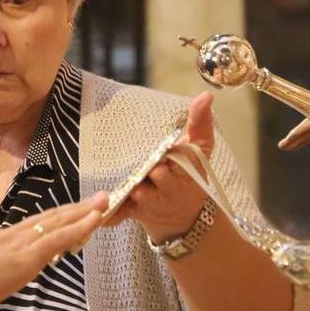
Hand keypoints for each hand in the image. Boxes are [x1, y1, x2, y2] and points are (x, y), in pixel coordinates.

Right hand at [0, 191, 108, 309]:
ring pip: (60, 222)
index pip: (37, 226)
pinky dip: (79, 226)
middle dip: (76, 209)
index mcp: (3, 238)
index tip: (73, 212)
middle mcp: (15, 235)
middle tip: (98, 198)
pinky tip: (95, 219)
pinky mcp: (29, 254)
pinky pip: (60, 236)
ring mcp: (23, 242)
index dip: (58, 218)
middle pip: (52, 217)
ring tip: (103, 202)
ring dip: (84, 211)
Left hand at [117, 91, 214, 242]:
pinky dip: (112, 215)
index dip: (171, 155)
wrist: (185, 215)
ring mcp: (150, 201)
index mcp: (185, 169)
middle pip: (158, 176)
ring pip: (139, 194)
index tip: (170, 150)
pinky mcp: (134, 211)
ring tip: (128, 186)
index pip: (178, 158)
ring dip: (131, 190)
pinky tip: (103, 215)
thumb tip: (207, 95)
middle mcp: (168, 187)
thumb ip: (200, 122)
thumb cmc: (190, 174)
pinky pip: (121, 214)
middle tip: (149, 167)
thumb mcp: (200, 148)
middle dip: (151, 171)